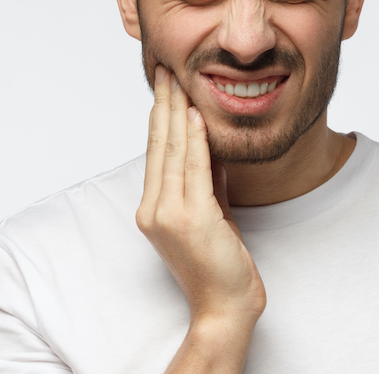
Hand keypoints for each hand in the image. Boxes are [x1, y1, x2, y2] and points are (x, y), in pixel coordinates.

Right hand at [136, 64, 265, 331]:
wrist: (224, 306)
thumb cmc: (219, 263)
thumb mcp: (212, 212)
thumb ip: (207, 179)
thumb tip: (210, 143)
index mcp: (154, 208)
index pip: (157, 152)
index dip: (160, 116)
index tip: (165, 86)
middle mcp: (154, 209)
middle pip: (159, 146)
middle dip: (163, 104)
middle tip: (165, 70)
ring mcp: (170, 215)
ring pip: (173, 152)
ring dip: (176, 112)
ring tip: (176, 81)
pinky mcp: (192, 219)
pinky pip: (194, 169)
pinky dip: (195, 139)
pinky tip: (195, 115)